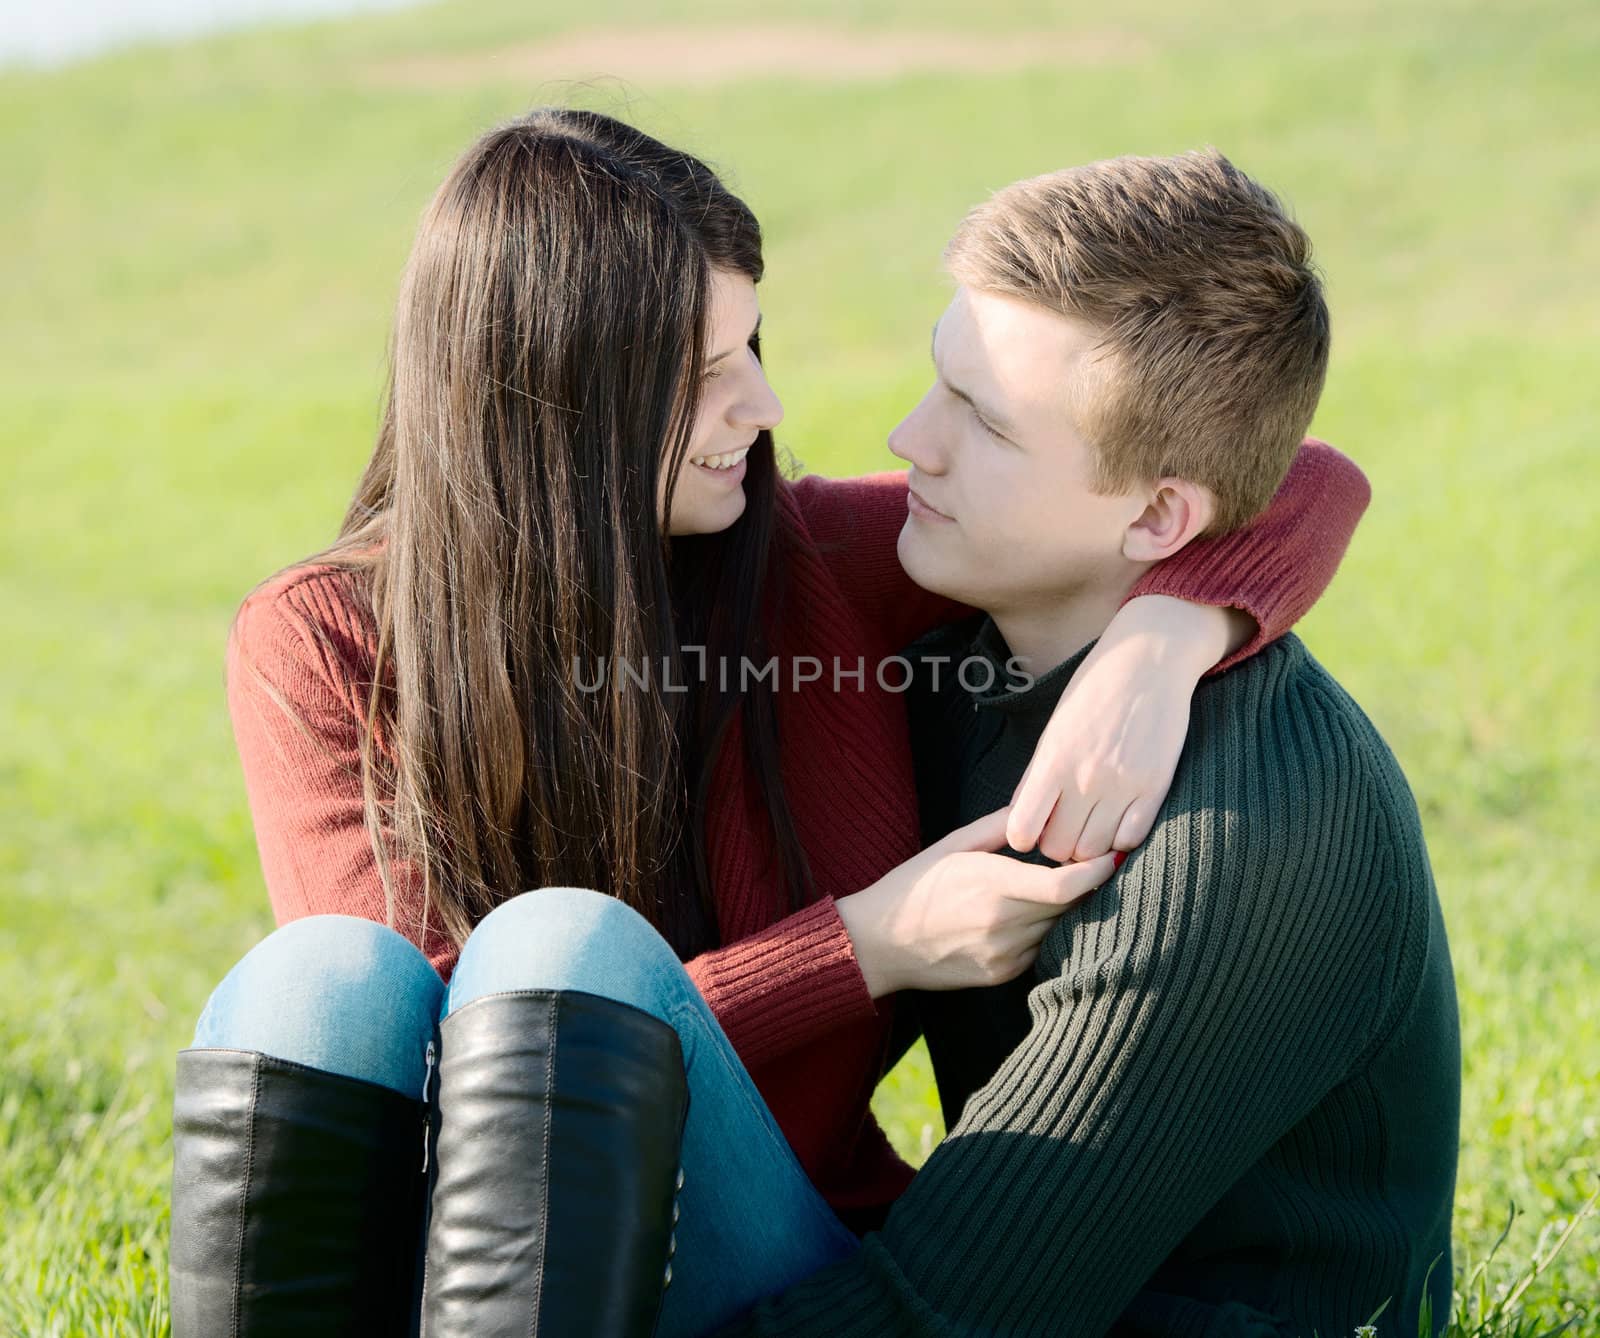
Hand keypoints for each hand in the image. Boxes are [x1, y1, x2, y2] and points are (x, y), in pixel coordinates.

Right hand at [837, 807, 1117, 995]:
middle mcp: (1004, 923)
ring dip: (1064, 909)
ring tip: (1055, 888)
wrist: (879, 944)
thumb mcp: (951, 845)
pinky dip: (1041, 930)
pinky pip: (1039, 948)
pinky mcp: (1002, 974)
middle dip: (1084, 885)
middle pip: (1069, 905)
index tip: (1112, 856)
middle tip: (1090, 863)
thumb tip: (1037, 808)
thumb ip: (998, 827)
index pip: (1065, 885)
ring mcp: (1005, 953)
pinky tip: (1023, 917)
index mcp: (992, 884)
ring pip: (1058, 928)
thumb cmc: (913, 887)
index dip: (1097, 872)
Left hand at [1006, 596, 1251, 860]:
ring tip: (1092, 823)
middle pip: (1059, 848)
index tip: (1033, 828)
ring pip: (1094, 850)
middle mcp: (1085, 776)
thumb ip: (1037, 774)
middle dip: (1057, 844)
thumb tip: (1020, 817)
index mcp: (1053, 759)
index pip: (1022, 830)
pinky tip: (1119, 819)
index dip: (1024, 837)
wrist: (1149, 659)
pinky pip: (1132, 838)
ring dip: (1090, 845)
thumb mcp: (1055, 727)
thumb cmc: (1095, 690)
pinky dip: (1122, 838)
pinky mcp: (1156, 785)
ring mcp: (1123, 783)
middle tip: (1065, 827)